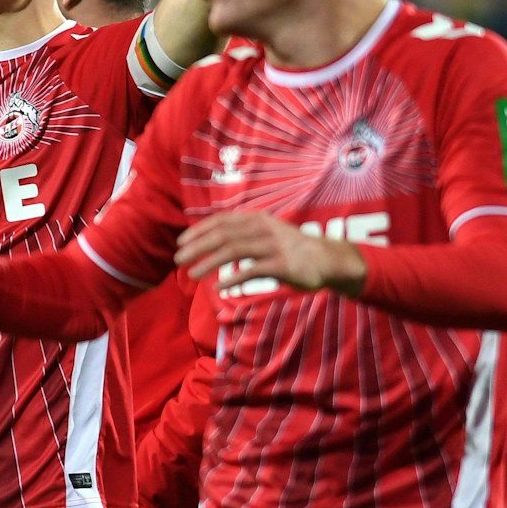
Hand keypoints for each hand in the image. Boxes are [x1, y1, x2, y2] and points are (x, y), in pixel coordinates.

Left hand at [175, 210, 365, 293]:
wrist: (328, 259)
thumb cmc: (291, 248)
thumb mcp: (267, 233)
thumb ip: (243, 234)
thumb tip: (211, 241)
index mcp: (257, 219)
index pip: (221, 221)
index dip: (198, 230)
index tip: (180, 242)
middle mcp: (263, 228)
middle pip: (223, 235)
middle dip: (197, 247)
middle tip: (178, 260)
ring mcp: (273, 246)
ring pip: (233, 250)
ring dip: (209, 262)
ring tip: (192, 274)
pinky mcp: (282, 265)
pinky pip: (252, 271)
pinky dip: (232, 279)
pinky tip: (218, 288)